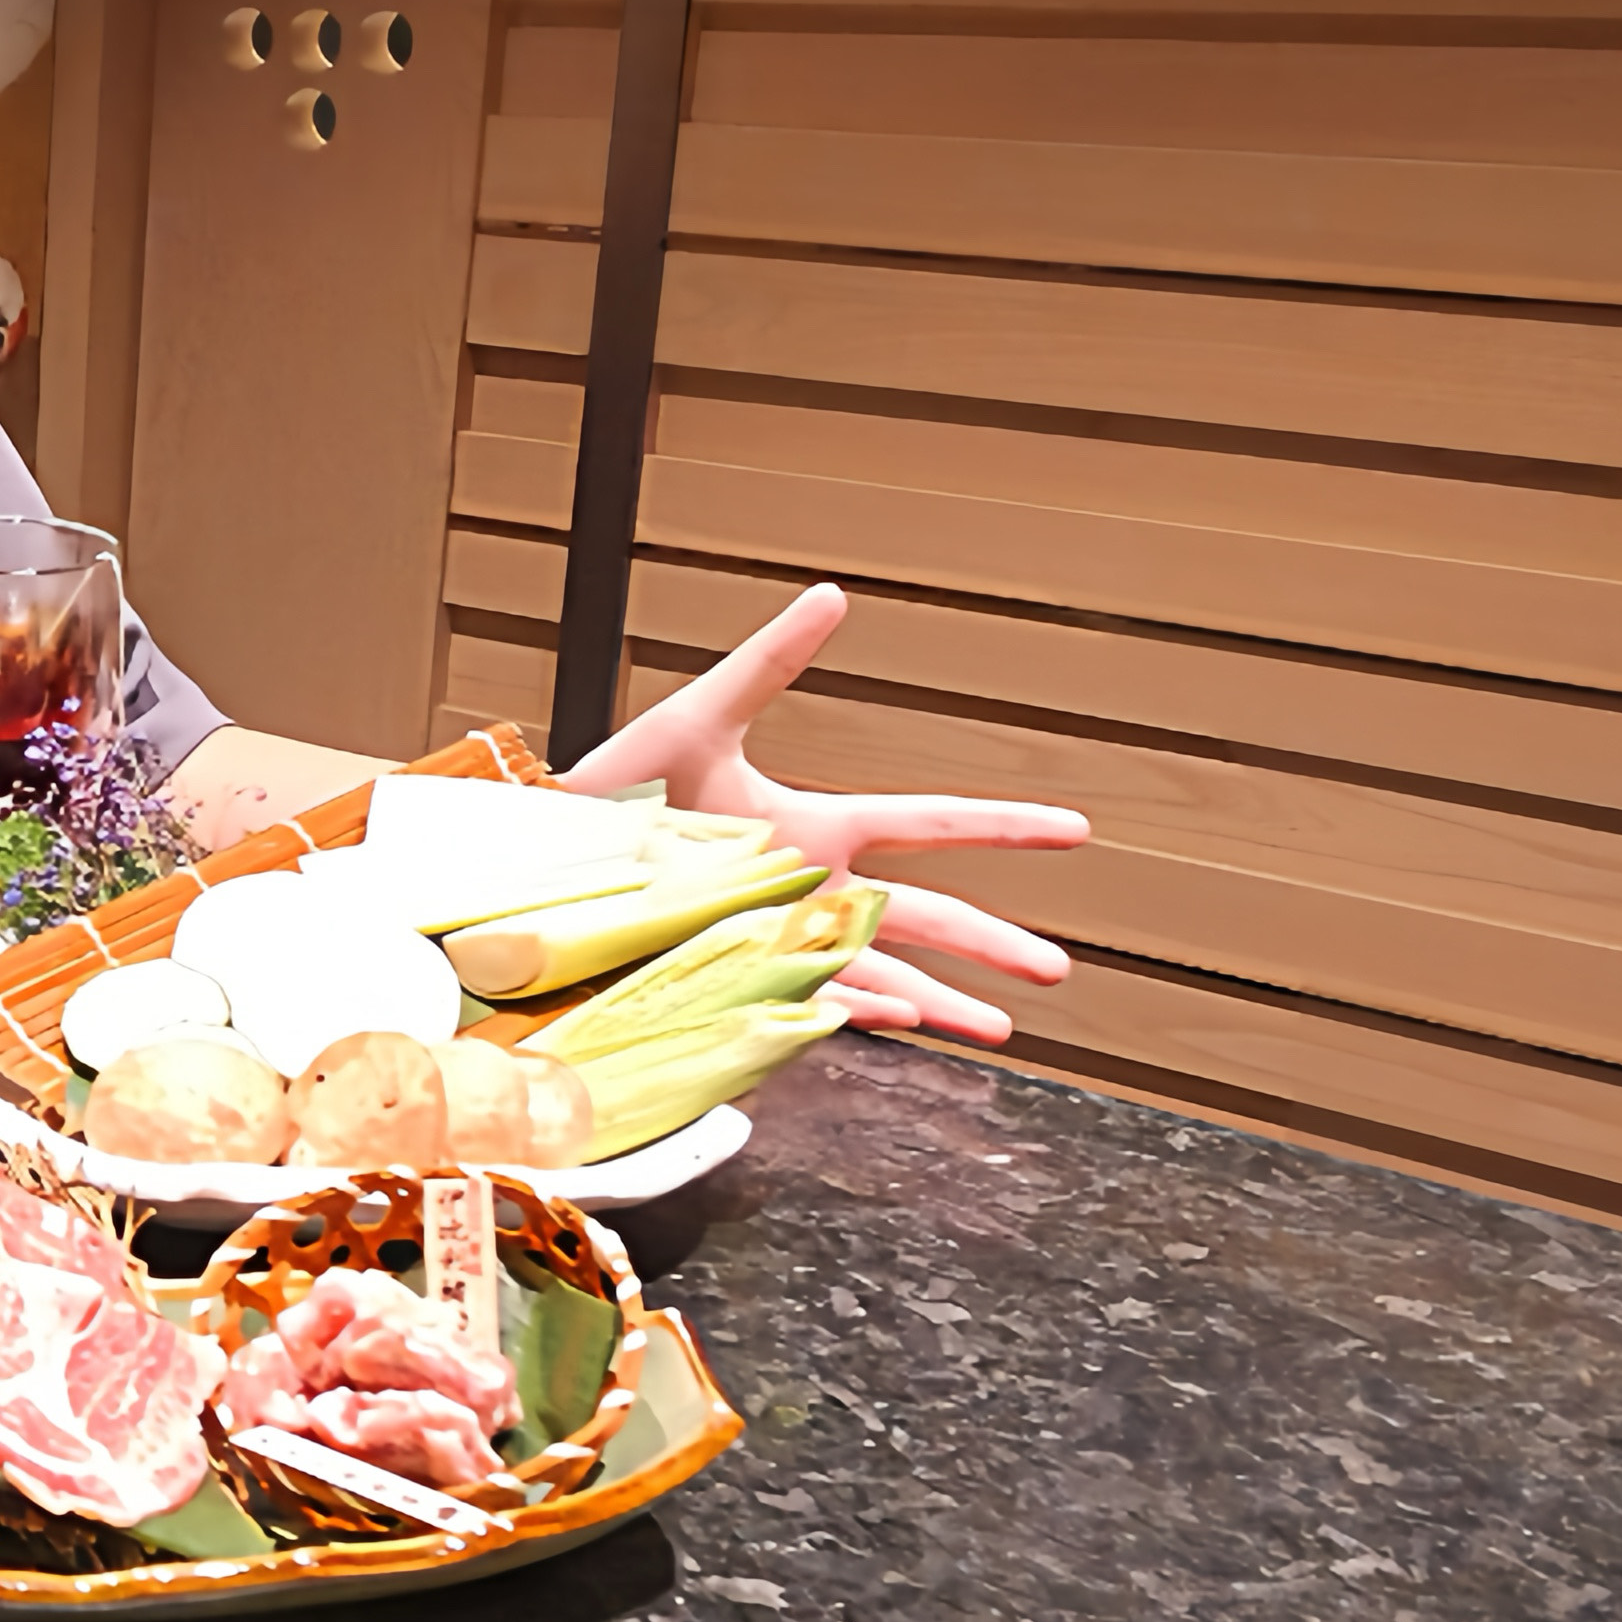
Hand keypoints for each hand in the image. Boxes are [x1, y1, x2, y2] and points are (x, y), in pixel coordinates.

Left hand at [564, 583, 1089, 1044]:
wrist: (546, 852)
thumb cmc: (616, 785)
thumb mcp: (699, 719)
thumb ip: (769, 662)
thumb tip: (830, 595)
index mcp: (814, 826)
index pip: (930, 823)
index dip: (1002, 826)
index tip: (1075, 830)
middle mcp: (809, 888)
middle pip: (925, 913)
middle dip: (993, 941)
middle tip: (1058, 970)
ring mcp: (777, 937)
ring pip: (880, 972)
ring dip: (943, 1001)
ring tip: (1002, 1027)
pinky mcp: (736, 975)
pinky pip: (810, 997)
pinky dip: (857, 1008)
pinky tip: (901, 1020)